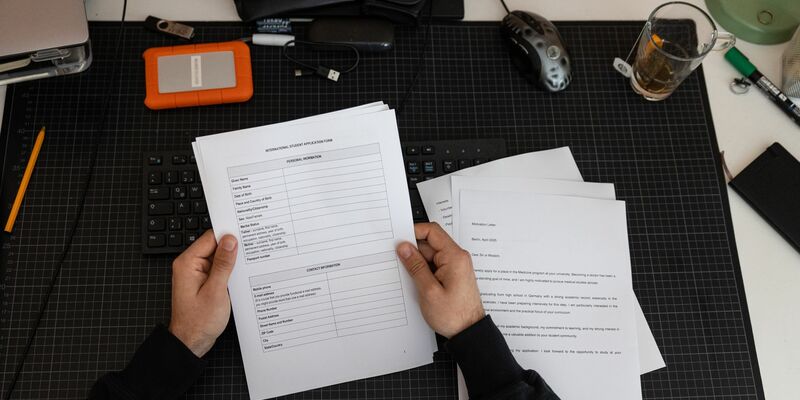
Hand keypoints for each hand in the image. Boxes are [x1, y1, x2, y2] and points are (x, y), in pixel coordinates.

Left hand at [169, 230, 237, 356]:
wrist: (191, 342)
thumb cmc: (198, 322)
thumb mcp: (215, 291)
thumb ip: (223, 264)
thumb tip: (230, 241)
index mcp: (188, 263)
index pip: (210, 238)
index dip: (228, 236)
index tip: (245, 236)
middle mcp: (190, 266)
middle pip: (215, 246)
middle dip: (232, 249)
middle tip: (249, 253)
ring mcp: (197, 274)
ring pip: (218, 258)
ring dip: (231, 262)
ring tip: (244, 269)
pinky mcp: (203, 281)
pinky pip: (218, 269)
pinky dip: (229, 271)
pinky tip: (238, 278)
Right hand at [396, 223, 484, 338]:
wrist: (468, 332)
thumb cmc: (454, 315)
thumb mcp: (429, 291)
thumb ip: (416, 266)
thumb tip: (404, 248)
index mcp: (454, 257)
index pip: (432, 231)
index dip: (414, 232)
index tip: (399, 240)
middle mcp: (456, 258)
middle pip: (429, 244)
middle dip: (413, 252)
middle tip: (400, 264)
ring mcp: (454, 266)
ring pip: (430, 256)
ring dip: (418, 264)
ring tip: (411, 280)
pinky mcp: (451, 275)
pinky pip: (434, 266)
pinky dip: (424, 272)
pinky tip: (418, 284)